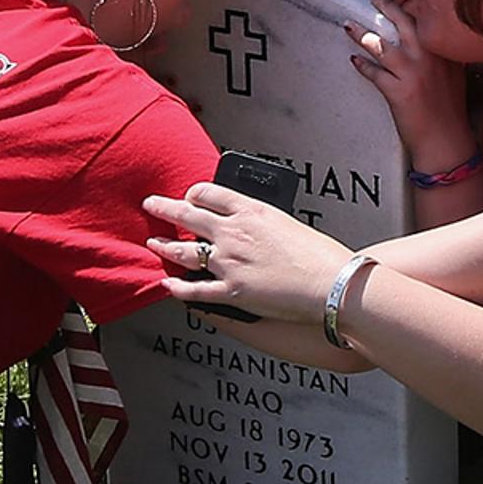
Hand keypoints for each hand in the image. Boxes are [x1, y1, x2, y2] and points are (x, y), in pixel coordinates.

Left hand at [145, 179, 353, 324]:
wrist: (331, 282)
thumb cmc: (319, 255)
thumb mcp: (287, 222)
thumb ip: (260, 220)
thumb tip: (247, 223)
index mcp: (251, 211)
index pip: (210, 192)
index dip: (194, 193)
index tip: (190, 196)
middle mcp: (233, 233)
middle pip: (187, 214)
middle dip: (164, 208)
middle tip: (151, 204)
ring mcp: (229, 262)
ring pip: (183, 251)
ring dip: (164, 246)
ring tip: (154, 243)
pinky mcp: (231, 291)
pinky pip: (194, 289)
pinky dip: (177, 288)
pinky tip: (168, 284)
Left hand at [346, 0, 466, 139]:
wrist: (446, 140)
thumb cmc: (450, 109)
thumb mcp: (454, 74)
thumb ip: (442, 53)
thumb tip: (427, 37)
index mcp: (444, 50)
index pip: (424, 17)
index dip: (408, 2)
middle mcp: (430, 57)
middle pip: (403, 22)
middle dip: (385, 6)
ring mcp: (413, 73)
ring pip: (382, 45)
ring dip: (362, 34)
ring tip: (349, 26)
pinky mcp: (398, 91)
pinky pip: (374, 72)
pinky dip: (362, 65)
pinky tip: (354, 60)